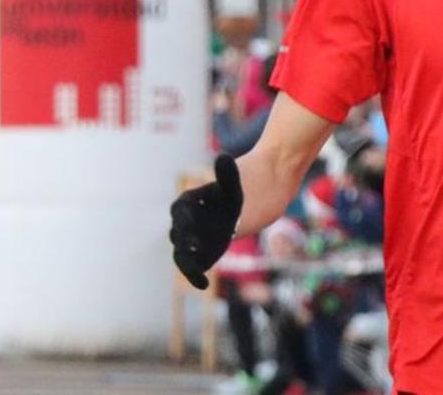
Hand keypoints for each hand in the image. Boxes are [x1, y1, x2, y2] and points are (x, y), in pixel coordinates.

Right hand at [169, 155, 243, 289]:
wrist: (263, 194)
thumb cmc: (247, 184)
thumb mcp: (239, 181)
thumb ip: (228, 174)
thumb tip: (222, 157)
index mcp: (192, 200)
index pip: (180, 209)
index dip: (182, 217)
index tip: (188, 222)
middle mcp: (189, 220)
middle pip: (179, 233)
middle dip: (184, 241)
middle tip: (194, 246)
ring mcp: (196, 237)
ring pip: (183, 252)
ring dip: (187, 260)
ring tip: (196, 268)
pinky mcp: (206, 252)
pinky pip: (195, 265)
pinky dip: (195, 275)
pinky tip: (203, 285)